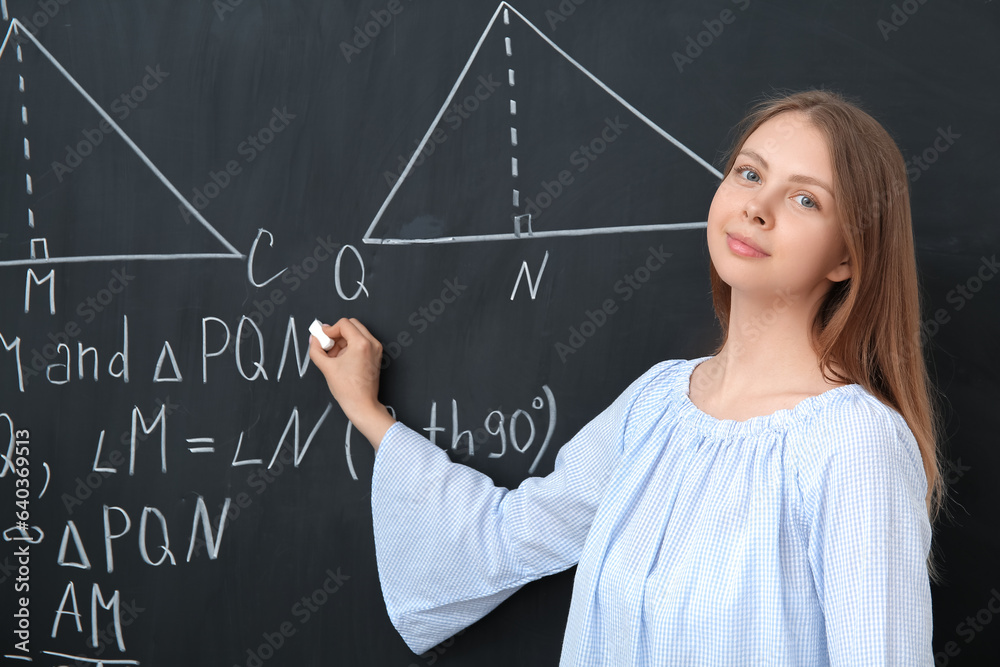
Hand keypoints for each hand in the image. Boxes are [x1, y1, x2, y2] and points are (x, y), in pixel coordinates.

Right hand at [309, 318, 394, 448]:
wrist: (362, 405)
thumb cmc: (348, 389)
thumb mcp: (326, 367)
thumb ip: (316, 350)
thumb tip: (313, 339)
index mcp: (362, 343)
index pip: (344, 324)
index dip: (330, 329)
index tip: (322, 338)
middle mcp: (372, 343)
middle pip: (352, 325)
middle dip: (337, 333)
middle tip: (327, 345)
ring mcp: (376, 349)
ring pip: (356, 333)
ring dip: (342, 340)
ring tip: (333, 356)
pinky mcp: (376, 356)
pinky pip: (361, 342)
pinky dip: (350, 346)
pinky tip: (341, 359)